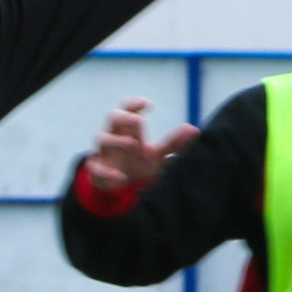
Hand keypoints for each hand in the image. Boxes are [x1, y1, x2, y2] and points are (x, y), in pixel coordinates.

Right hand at [83, 98, 197, 194]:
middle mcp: (114, 137)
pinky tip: (120, 177)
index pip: (127, 108)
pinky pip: (96, 168)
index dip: (134, 103)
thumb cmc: (136, 164)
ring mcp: (104, 153)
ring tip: (133, 145)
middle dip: (124, 116)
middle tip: (139, 121)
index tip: (147, 104)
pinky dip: (107, 172)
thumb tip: (195, 130)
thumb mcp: (156, 155)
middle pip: (112, 117)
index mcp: (128, 130)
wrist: (118, 188)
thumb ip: (173, 143)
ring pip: (101, 138)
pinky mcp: (98, 170)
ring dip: (116, 140)